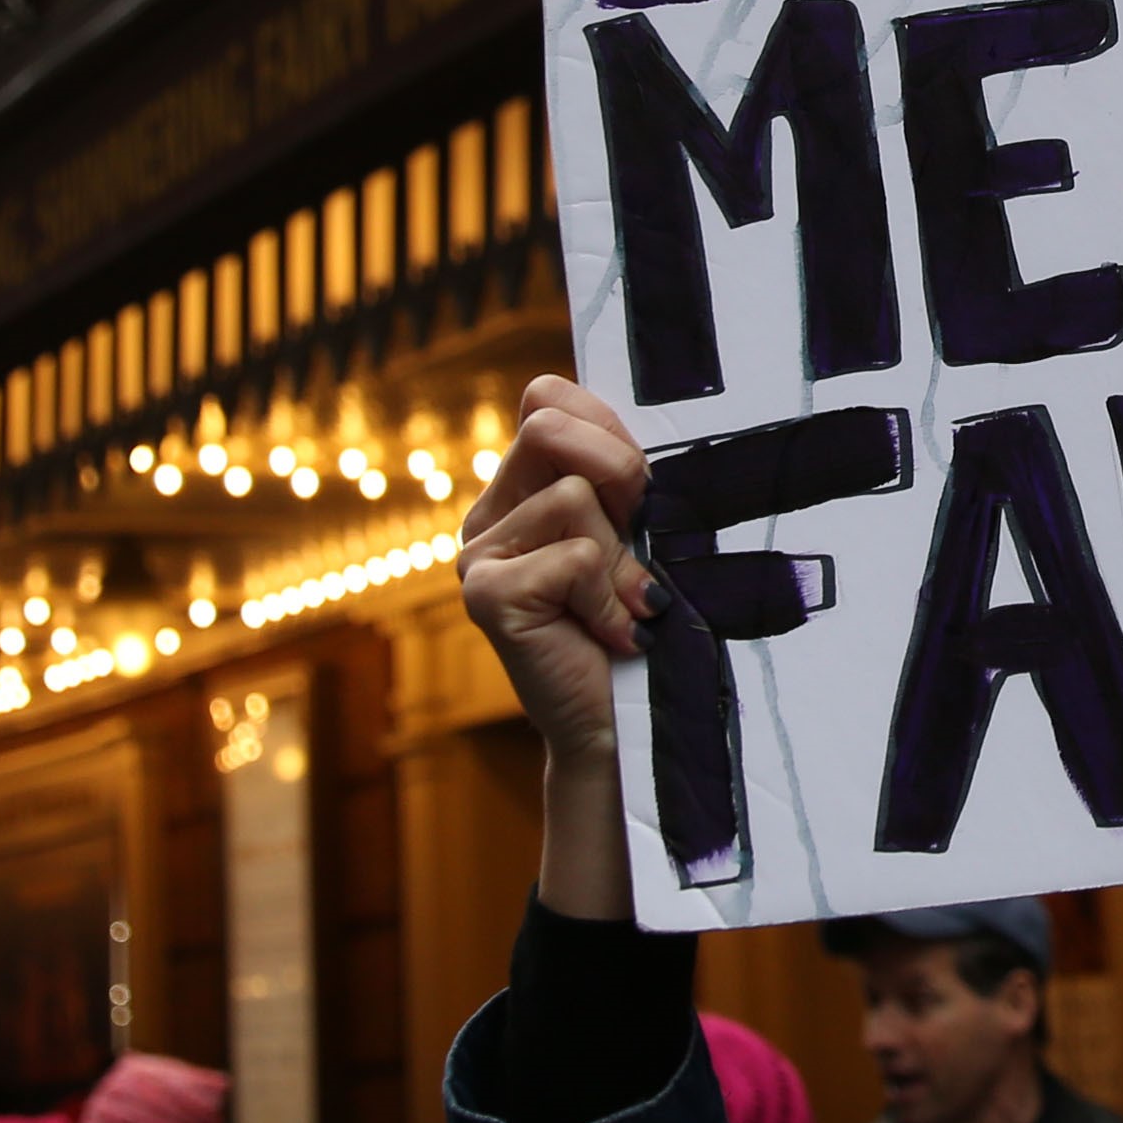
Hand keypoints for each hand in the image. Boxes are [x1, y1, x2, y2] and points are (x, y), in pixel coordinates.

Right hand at [458, 374, 657, 919]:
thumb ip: (621, 471)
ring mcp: (477, 555)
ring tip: (622, 606)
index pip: (547, 401)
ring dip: (620, 558)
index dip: (606, 431)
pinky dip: (609, 597)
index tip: (640, 493)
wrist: (630, 721)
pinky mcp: (486, 594)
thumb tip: (600, 415)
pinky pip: (573, 556)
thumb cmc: (645, 620)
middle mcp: (489, 515)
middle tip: (641, 541)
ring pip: (572, 498)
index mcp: (522, 489)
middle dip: (620, 477)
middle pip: (551, 430)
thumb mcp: (641, 530)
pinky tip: (609, 632)